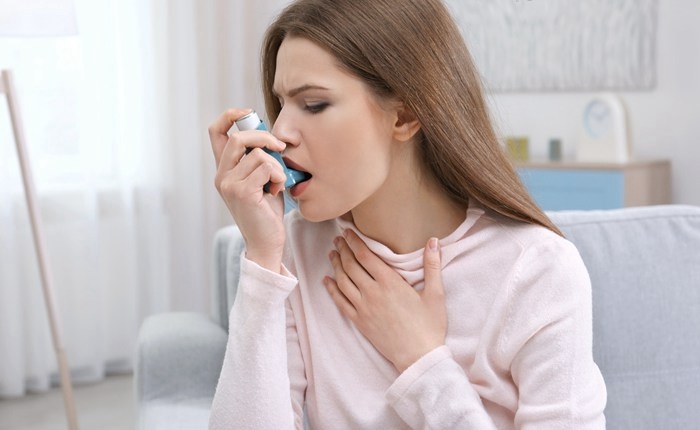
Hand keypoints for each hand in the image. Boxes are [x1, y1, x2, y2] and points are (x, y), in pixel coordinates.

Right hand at [209, 108, 287, 271]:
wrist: (266, 241)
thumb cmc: (267, 211)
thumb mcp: (262, 179)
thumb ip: (260, 159)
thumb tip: (270, 137)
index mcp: (224, 170)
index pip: (215, 132)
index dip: (229, 116)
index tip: (248, 113)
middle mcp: (221, 176)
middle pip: (238, 137)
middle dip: (264, 137)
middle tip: (280, 148)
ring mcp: (229, 184)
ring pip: (258, 154)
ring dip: (276, 166)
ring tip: (277, 182)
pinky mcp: (241, 192)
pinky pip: (266, 168)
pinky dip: (279, 177)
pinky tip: (277, 190)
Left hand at [324, 230, 447, 372]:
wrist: (418, 357)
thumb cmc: (429, 326)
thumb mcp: (436, 294)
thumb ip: (432, 265)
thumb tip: (434, 241)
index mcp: (390, 282)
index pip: (365, 255)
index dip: (354, 241)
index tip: (347, 232)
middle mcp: (372, 292)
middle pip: (351, 265)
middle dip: (343, 250)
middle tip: (338, 240)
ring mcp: (363, 307)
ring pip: (343, 281)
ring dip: (336, 266)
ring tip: (332, 254)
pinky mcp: (359, 322)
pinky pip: (340, 302)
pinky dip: (331, 289)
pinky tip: (327, 281)